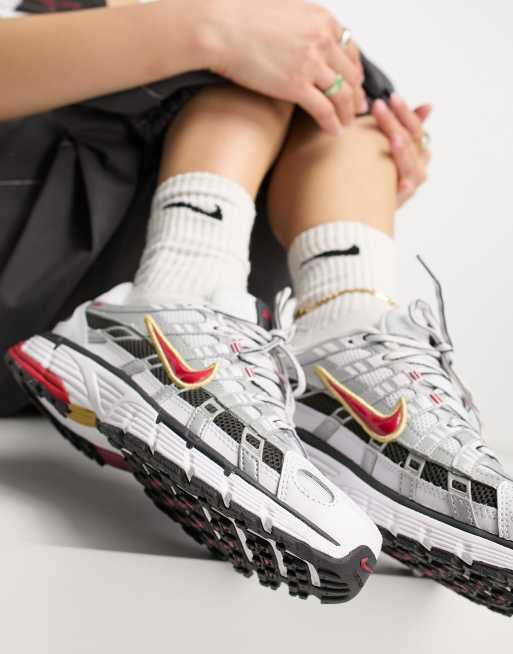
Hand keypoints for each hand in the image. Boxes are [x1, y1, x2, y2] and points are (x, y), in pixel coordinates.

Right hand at [206, 0, 366, 135]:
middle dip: (357, 94)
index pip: (351, 49)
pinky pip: (324, 110)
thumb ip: (301, 24)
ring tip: (347, 124)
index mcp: (323, 20)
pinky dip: (332, 123)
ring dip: (347, 112)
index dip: (356, 70)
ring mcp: (312, 65)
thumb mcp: (284, 10)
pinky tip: (334, 132)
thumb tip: (301, 35)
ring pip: (342, 95)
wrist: (222, 28)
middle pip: (350, 74)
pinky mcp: (297, 86)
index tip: (356, 82)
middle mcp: (323, 41)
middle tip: (358, 107)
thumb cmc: (242, 17)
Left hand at [372, 94, 431, 206]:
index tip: (392, 98)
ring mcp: (412, 184)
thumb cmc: (381, 170)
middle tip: (378, 107)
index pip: (415, 127)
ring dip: (402, 150)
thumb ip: (406, 126)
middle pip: (410, 142)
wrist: (369, 206)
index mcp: (419, 151)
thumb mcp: (391, 145)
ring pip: (409, 164)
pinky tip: (402, 183)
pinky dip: (404, 187)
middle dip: (393, 123)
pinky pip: (404, 193)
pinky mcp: (400, 201)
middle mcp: (419, 167)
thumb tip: (429, 106)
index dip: (405, 113)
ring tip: (393, 138)